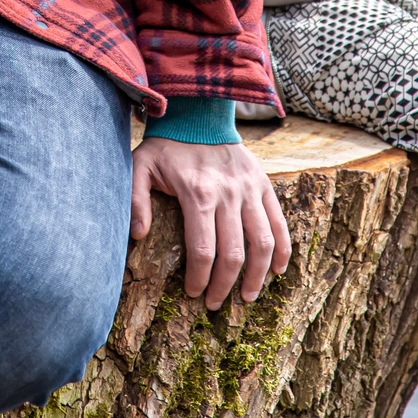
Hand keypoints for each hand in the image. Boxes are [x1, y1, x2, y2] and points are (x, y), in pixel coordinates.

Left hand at [131, 138, 291, 310]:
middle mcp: (229, 194)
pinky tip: (276, 271)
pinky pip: (280, 223)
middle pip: (234, 254)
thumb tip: (138, 235)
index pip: (204, 250)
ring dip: (257, 276)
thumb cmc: (166, 146)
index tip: (194, 293)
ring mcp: (251, 190)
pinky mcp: (265, 185)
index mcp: (198, 193)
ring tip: (248, 296)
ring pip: (263, 243)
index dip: (200, 278)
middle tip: (215, 303)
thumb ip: (135, 200)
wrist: (200, 113)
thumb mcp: (140, 166)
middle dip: (225, 286)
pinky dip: (282, 250)